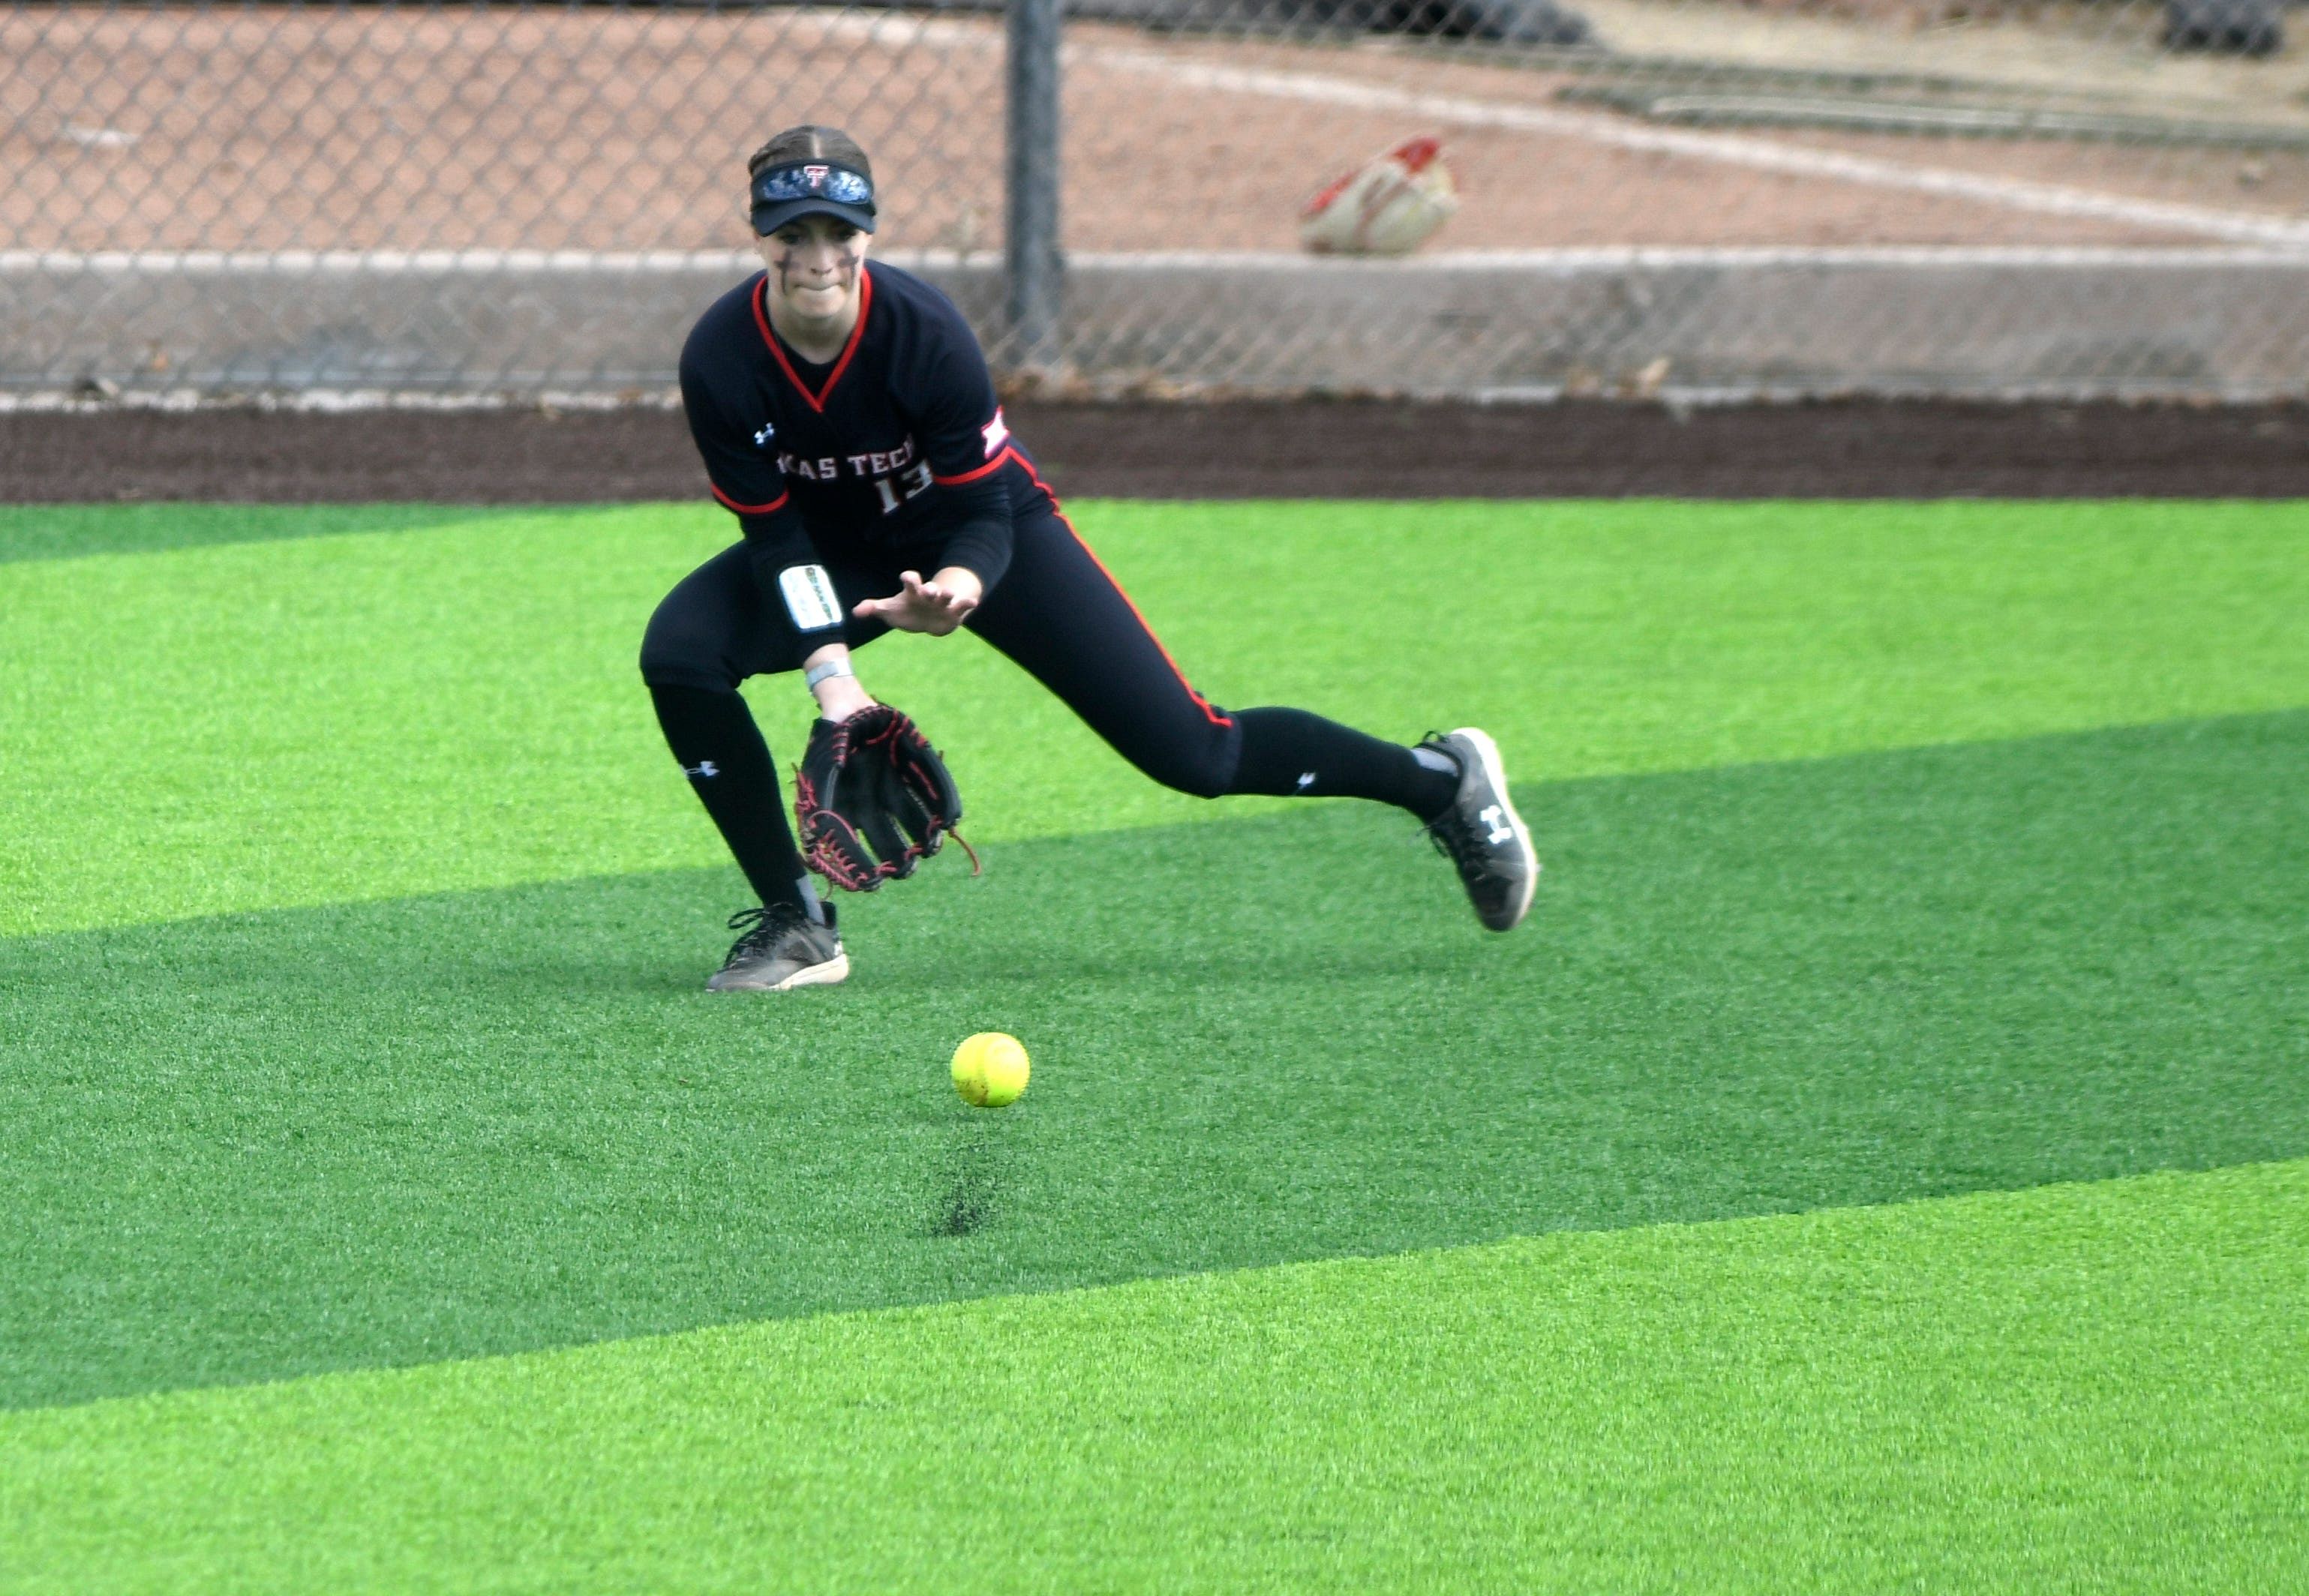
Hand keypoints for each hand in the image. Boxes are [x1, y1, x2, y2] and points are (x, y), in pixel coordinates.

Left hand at [852, 568, 981, 635]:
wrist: (928, 620)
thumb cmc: (907, 611)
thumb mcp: (890, 610)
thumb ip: (874, 608)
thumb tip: (856, 612)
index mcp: (912, 591)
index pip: (910, 580)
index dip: (909, 578)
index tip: (907, 577)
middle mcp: (928, 594)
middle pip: (929, 588)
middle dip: (930, 589)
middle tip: (930, 590)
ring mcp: (942, 602)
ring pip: (946, 596)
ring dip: (947, 594)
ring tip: (950, 594)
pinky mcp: (953, 612)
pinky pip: (961, 606)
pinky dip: (967, 603)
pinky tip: (974, 601)